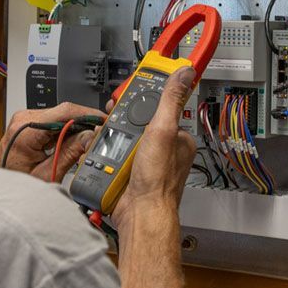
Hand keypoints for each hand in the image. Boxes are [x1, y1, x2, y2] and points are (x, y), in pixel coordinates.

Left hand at [0, 102, 105, 181]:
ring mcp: (25, 119)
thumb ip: (70, 153)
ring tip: (86, 142)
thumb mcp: (47, 173)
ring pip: (60, 115)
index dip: (88, 115)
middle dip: (84, 123)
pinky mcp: (28, 123)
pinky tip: (72, 141)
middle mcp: (24, 119)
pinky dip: (66, 129)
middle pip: (64, 111)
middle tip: (100, 134)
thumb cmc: (14, 183)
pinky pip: (53, 120)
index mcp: (26, 129)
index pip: (65, 112)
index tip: (103, 121)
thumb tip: (90, 137)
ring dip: (76, 127)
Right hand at [114, 67, 196, 227]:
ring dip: (109, 139)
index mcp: (176, 138)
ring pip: (120, 138)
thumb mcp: (163, 130)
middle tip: (112, 122)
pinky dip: (104, 154)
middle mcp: (161, 149)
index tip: (128, 95)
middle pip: (135, 122)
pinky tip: (102, 156)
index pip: (158, 108)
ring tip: (108, 144)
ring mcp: (143, 161)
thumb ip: (170, 100)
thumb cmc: (157, 180)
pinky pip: (111, 155)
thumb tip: (184, 73)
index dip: (141, 100)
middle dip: (120, 122)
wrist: (140, 214)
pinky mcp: (126, 172)